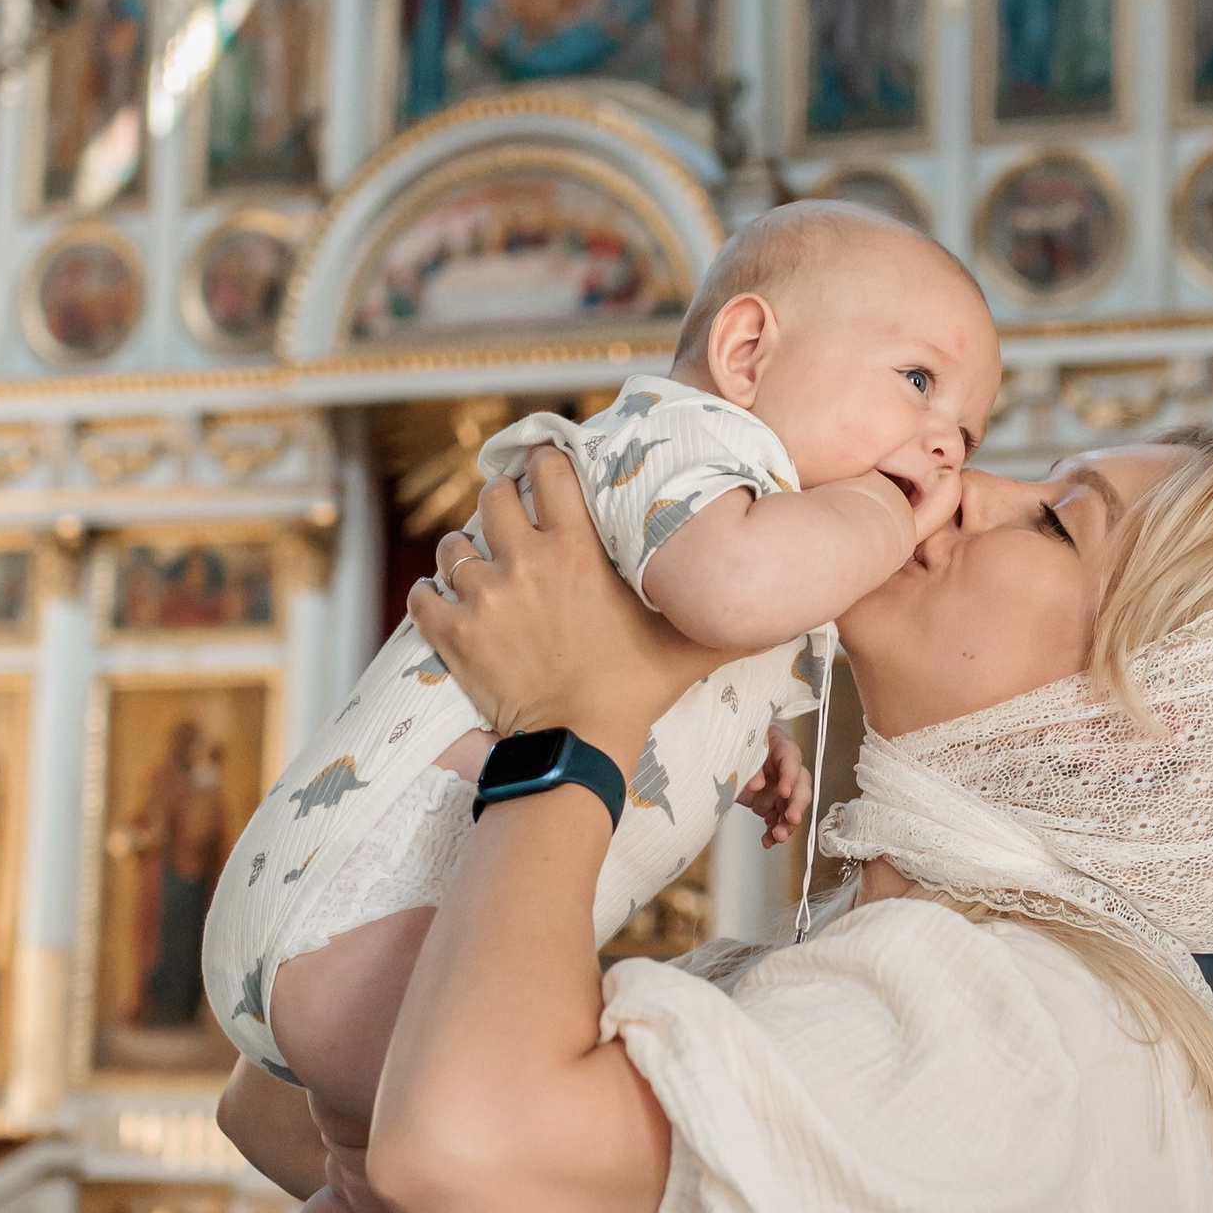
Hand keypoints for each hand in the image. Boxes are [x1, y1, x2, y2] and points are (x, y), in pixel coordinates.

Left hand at [410, 448, 720, 766]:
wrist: (576, 745)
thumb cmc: (633, 692)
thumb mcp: (687, 648)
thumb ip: (731, 621)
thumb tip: (789, 612)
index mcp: (577, 550)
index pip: (549, 471)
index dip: (545, 466)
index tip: (546, 474)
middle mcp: (526, 561)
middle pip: (493, 497)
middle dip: (501, 504)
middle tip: (511, 521)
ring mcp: (484, 595)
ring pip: (453, 544)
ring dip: (464, 551)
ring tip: (478, 566)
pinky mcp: (454, 632)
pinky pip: (423, 594)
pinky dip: (430, 596)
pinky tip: (443, 601)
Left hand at [739, 725, 809, 844]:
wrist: (718, 757)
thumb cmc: (732, 745)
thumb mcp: (738, 749)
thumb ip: (749, 764)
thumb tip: (757, 784)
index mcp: (778, 745)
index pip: (791, 758)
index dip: (790, 775)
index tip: (784, 791)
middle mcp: (783, 768)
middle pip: (800, 786)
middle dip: (798, 804)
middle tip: (792, 818)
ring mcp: (778, 788)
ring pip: (791, 807)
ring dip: (787, 824)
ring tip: (778, 836)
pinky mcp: (770, 804)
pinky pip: (776, 819)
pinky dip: (773, 831)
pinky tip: (767, 840)